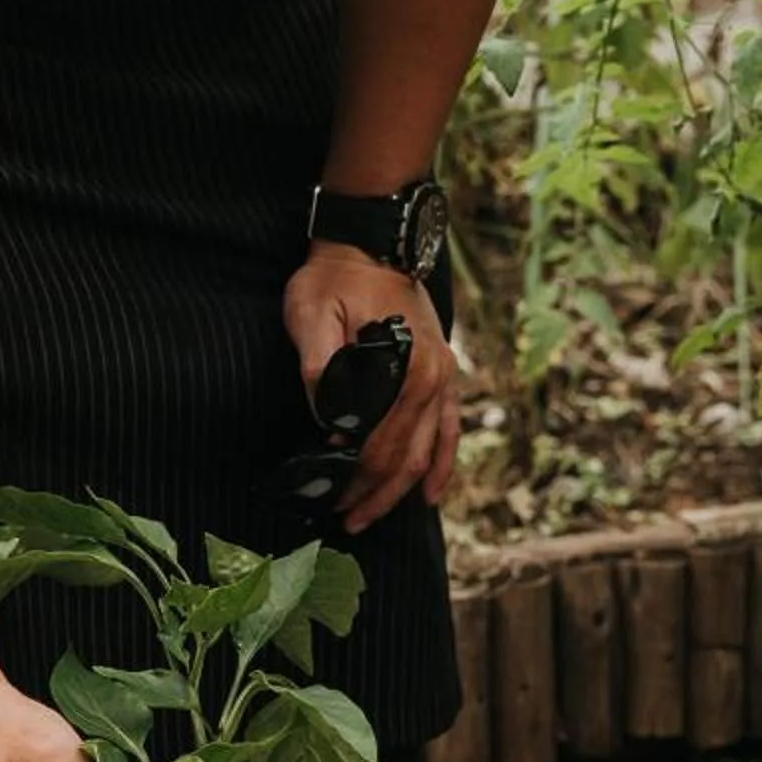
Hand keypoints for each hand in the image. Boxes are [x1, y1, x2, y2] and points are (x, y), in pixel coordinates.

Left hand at [283, 242, 459, 534]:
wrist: (371, 241)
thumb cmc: (334, 278)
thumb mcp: (312, 314)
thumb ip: (319, 366)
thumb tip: (330, 421)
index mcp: (404, 367)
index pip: (380, 443)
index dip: (355, 477)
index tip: (328, 498)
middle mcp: (432, 376)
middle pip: (404, 455)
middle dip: (374, 494)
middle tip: (344, 520)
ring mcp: (442, 375)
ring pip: (426, 450)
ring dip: (399, 489)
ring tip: (369, 515)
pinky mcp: (443, 370)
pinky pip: (449, 428)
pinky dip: (442, 465)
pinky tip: (430, 496)